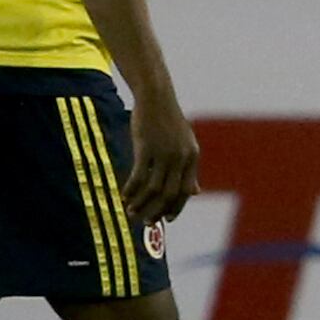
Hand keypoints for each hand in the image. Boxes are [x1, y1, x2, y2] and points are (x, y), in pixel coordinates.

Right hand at [122, 93, 200, 224]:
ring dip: (141, 204)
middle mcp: (180, 157)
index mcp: (192, 157)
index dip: (176, 207)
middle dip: (157, 211)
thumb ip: (189, 170)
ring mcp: (163, 153)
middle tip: (146, 222)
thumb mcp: (185, 145)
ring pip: (153, 188)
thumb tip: (195, 192)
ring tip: (131, 212)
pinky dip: (131, 190)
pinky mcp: (146, 147)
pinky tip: (124, 196)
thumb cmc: (169, 122)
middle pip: (169, 194)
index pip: (186, 190)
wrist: (156, 97)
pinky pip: (138, 176)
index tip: (167, 219)